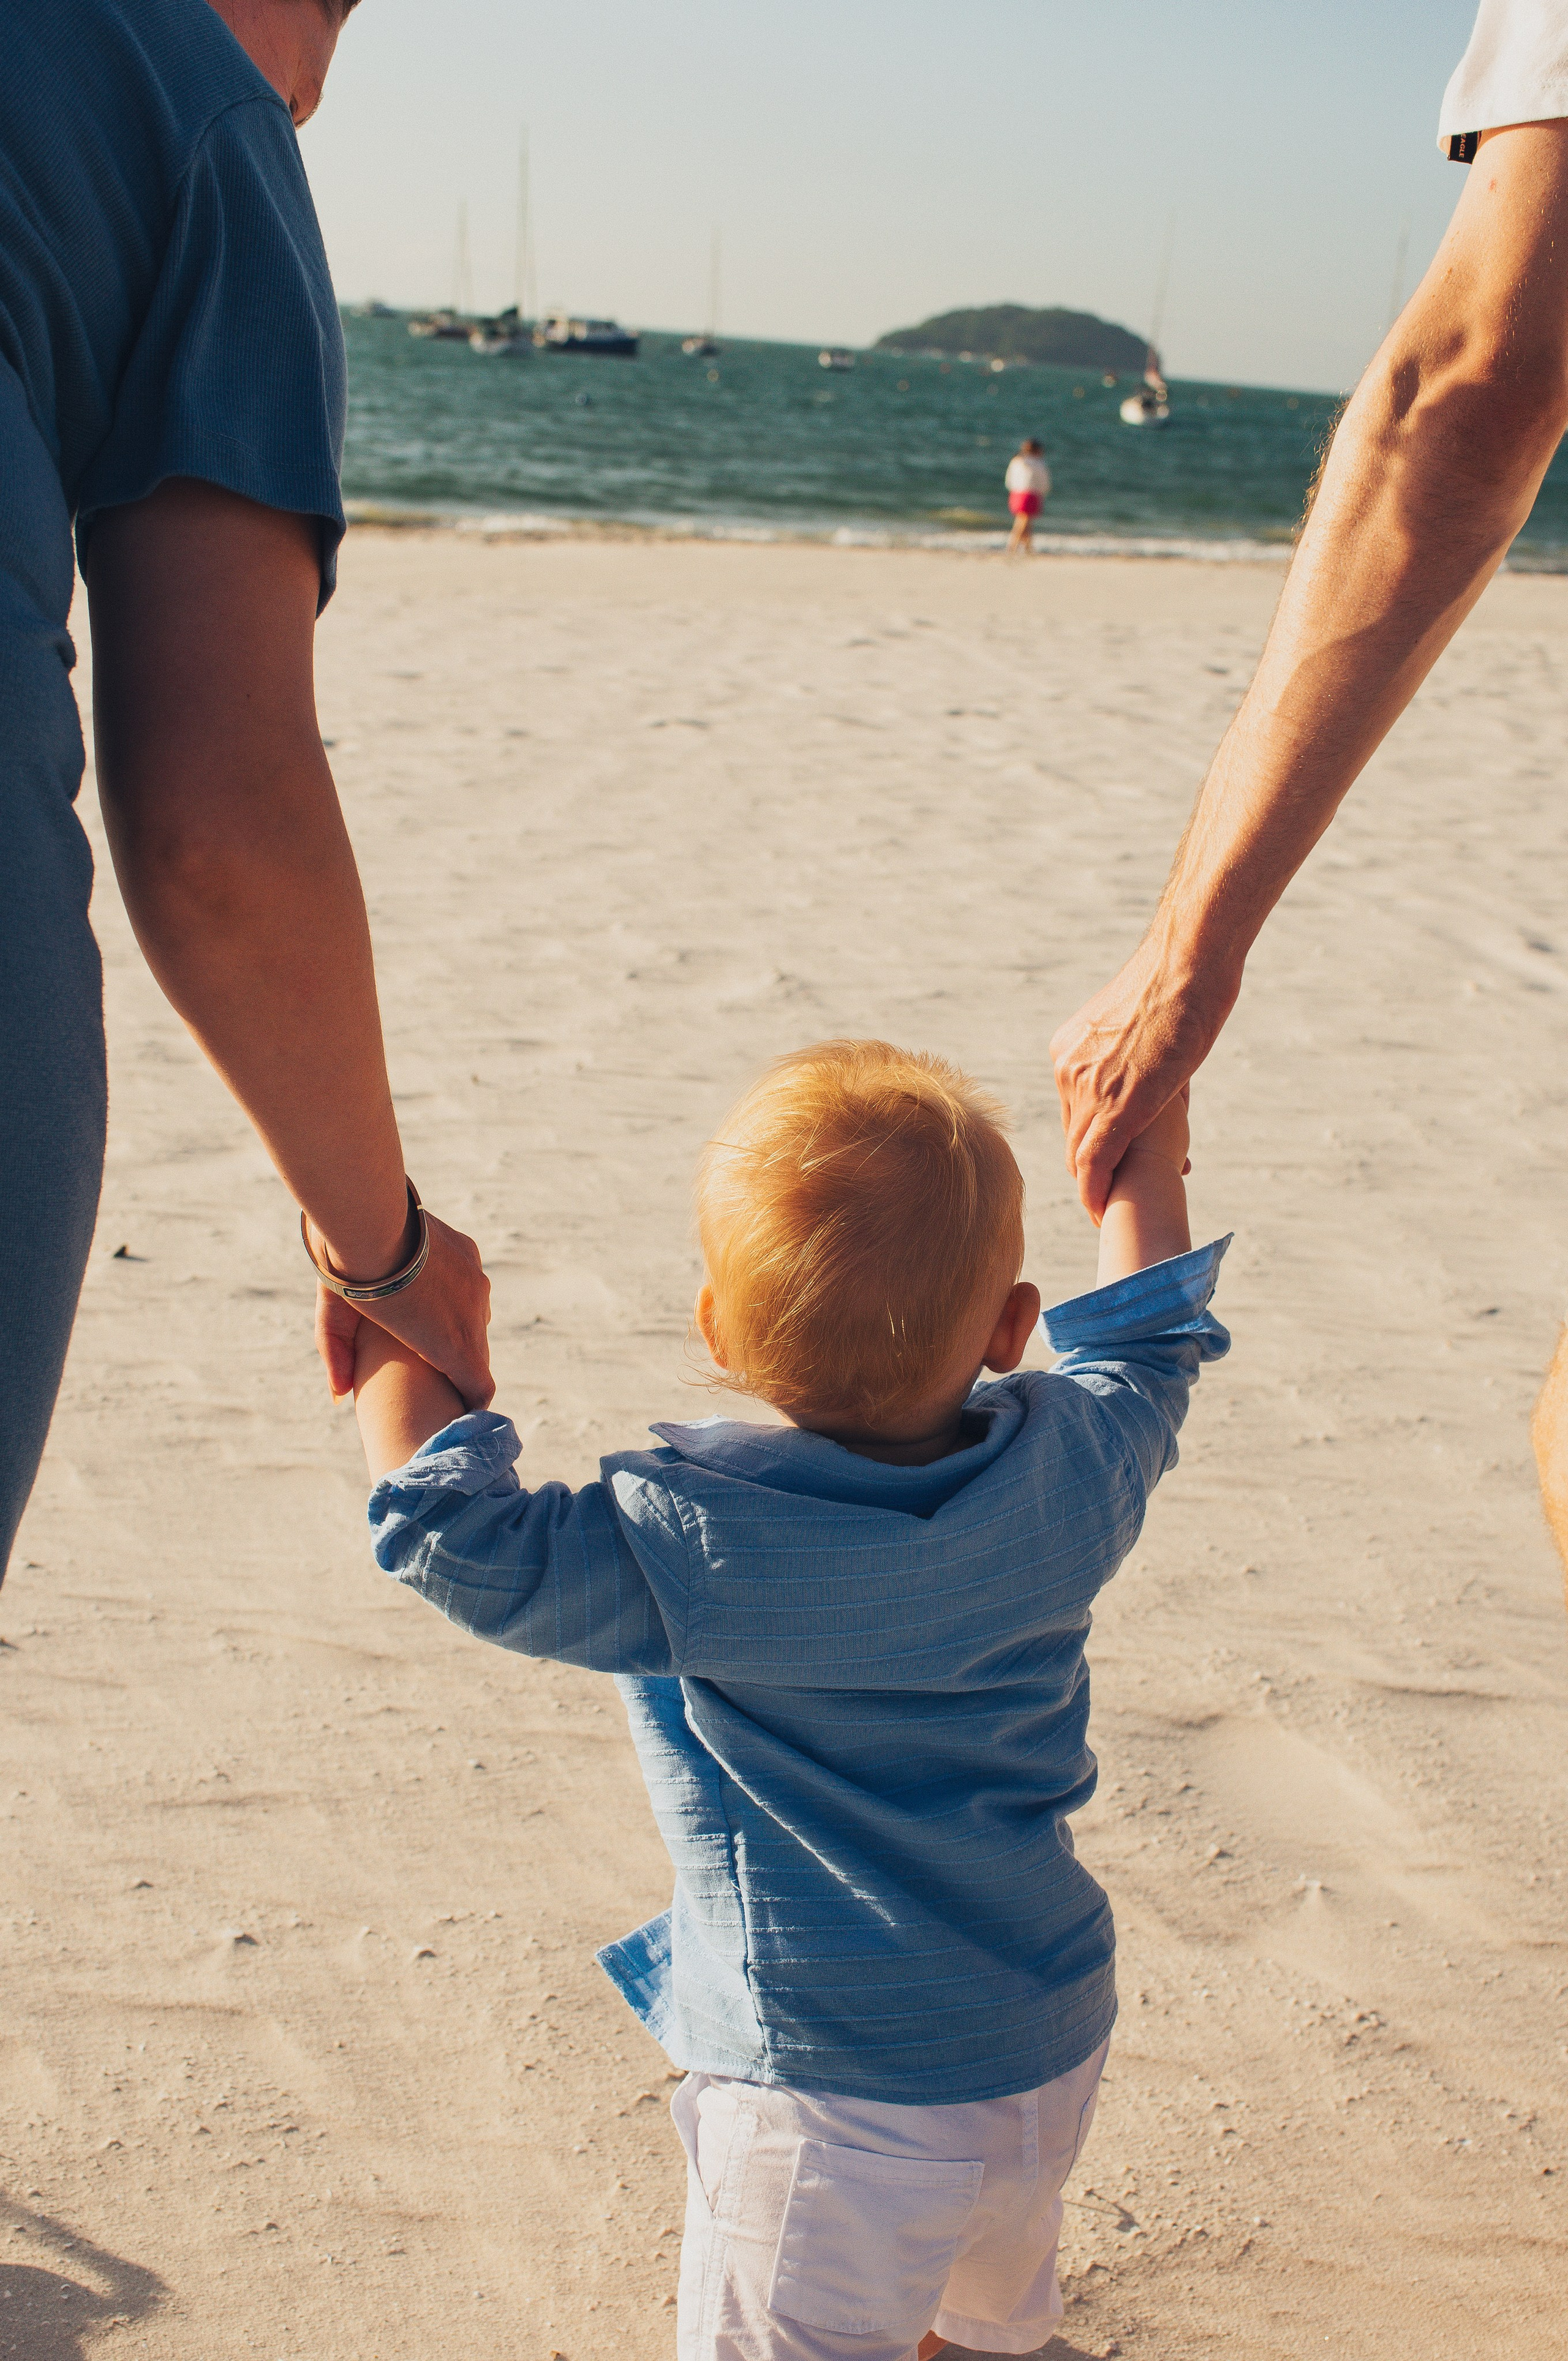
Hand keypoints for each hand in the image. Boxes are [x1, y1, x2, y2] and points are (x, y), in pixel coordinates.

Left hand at [314, 1209, 492, 1408]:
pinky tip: (428, 1284)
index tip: (455, 1407)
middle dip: (458, 1364)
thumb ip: (338, 1360)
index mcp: (451, 1347)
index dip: (469, 1402)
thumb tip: (337, 1396)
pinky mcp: (471, 1253)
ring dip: (457, 1323)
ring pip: (475, 1315)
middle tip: (429, 1367)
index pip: (480, 1390)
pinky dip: (455, 1290)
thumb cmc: (350, 1279)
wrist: (370, 1219)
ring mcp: (476, 1282)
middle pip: (477, 1353)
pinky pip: (471, 1283)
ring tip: (426, 1322)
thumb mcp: (335, 1322)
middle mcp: (473, 1316)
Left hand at [1050, 932, 1235, 1220]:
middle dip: (1098, 1168)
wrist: (1188, 964)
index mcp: (1069, 1049)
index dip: (1091, 1143)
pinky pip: (1096, 1161)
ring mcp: (1087, 1087)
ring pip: (1083, 1152)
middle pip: (1075, 1135)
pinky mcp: (1117, 1106)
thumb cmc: (1178, 984)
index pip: (1074, 1111)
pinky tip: (1100, 1212)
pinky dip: (1096, 1191)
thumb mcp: (1139, 1023)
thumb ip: (1129, 1050)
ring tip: (1113, 1211)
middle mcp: (1068, 1069)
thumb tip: (1147, 1064)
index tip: (1106, 1167)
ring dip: (1100, 1184)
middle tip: (1116, 1195)